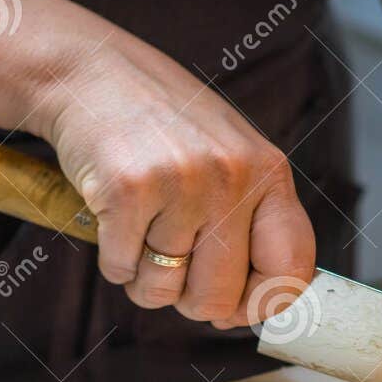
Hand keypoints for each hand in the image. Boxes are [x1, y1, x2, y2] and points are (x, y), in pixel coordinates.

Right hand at [31, 33, 315, 327]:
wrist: (91, 71)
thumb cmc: (163, 126)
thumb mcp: (229, 158)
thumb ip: (250, 221)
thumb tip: (250, 310)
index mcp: (268, 172)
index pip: (290, 270)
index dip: (261, 306)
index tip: (234, 310)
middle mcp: (232, 176)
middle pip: (218, 297)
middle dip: (188, 300)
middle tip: (171, 268)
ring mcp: (182, 182)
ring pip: (162, 290)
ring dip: (143, 279)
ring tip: (140, 235)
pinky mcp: (128, 190)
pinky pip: (120, 270)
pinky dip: (112, 259)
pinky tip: (112, 219)